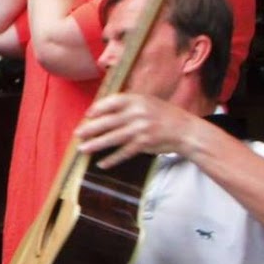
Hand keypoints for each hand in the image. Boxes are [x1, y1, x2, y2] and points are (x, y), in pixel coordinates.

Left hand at [75, 92, 205, 168]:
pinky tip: (101, 164)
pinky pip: (124, 152)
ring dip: (96, 144)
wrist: (185, 130)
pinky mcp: (144, 143)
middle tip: (78, 134)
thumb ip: (129, 105)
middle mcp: (138, 113)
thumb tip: (104, 112)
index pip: (112, 102)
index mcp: (138, 100)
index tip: (88, 114)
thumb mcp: (148, 103)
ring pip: (113, 138)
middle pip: (108, 121)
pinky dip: (112, 159)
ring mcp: (141, 129)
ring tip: (83, 149)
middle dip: (91, 128)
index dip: (98, 108)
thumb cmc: (164, 116)